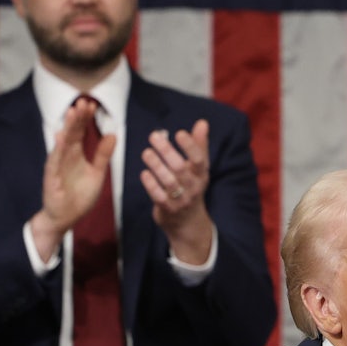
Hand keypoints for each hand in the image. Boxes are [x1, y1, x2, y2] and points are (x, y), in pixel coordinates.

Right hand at [31, 98, 114, 260]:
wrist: (66, 217)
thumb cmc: (79, 195)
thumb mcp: (97, 173)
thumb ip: (103, 154)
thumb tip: (113, 134)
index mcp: (76, 154)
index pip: (80, 131)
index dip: (85, 119)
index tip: (93, 105)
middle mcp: (65, 156)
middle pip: (71, 132)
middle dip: (77, 117)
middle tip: (83, 101)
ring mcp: (57, 165)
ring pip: (62, 143)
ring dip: (67, 128)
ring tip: (72, 112)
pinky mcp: (51, 177)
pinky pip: (54, 161)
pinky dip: (58, 149)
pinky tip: (61, 137)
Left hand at [140, 119, 213, 263]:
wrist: (188, 223)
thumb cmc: (191, 188)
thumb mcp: (199, 169)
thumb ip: (199, 145)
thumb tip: (202, 123)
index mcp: (201, 175)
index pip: (199, 159)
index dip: (190, 146)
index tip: (179, 133)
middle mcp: (193, 187)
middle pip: (181, 168)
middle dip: (167, 151)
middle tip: (154, 136)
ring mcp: (181, 199)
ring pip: (169, 181)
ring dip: (156, 165)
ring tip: (146, 152)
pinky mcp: (168, 209)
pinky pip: (159, 196)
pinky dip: (151, 184)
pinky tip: (145, 173)